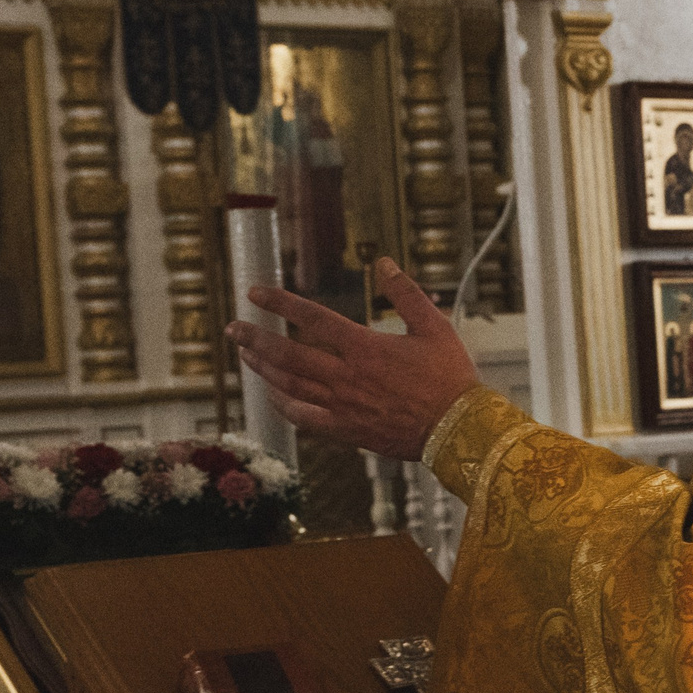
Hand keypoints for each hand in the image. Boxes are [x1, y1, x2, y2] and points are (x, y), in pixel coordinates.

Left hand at [227, 257, 480, 460]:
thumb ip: (406, 294)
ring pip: (289, 384)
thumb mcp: (435, 328)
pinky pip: (303, 417)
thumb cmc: (450, 379)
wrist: (458, 428)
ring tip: (246, 354)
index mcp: (366, 347)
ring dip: (262, 368)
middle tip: (233, 327)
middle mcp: (347, 376)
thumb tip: (385, 263)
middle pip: (288, 354)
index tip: (255, 293)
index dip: (280, 303)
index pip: (312, 318)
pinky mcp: (346, 429)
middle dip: (255, 338)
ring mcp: (342, 405)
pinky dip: (282, 404)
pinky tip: (272, 394)